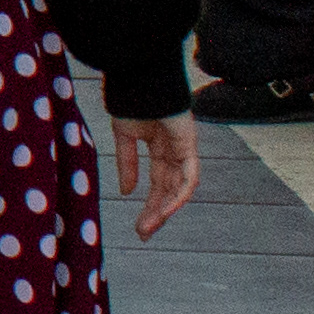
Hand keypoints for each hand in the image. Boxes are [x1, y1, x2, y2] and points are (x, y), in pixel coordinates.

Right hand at [114, 112, 200, 236]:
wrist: (139, 79)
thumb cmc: (131, 100)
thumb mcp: (124, 136)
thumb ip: (127, 163)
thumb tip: (126, 191)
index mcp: (159, 148)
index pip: (157, 183)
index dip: (149, 205)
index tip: (139, 227)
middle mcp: (174, 152)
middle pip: (168, 190)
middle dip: (156, 213)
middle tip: (144, 234)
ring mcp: (184, 150)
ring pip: (179, 188)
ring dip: (165, 209)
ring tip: (149, 226)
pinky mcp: (189, 146)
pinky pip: (189, 177)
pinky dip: (179, 194)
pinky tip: (165, 209)